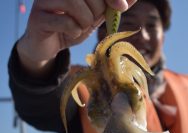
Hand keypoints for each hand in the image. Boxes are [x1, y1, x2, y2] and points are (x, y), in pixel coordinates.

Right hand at [16, 0, 135, 74]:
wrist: (50, 45)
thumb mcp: (95, 16)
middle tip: (89, 20)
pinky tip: (69, 33)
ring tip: (79, 27)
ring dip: (84, 22)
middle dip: (96, 11)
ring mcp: (44, 0)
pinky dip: (74, 32)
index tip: (122, 7)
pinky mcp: (38, 17)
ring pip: (75, 4)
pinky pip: (66, 22)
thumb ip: (110, 6)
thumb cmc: (72, 26)